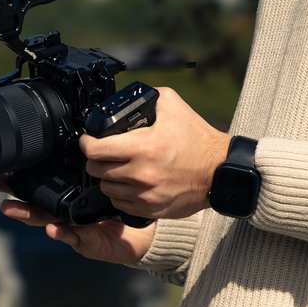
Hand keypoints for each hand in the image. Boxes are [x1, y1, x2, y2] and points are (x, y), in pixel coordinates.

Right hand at [0, 175, 155, 264]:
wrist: (139, 235)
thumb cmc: (121, 208)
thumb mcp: (108, 186)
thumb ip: (98, 170)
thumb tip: (90, 140)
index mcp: (70, 197)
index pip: (44, 186)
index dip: (24, 179)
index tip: (6, 168)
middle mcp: (66, 213)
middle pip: (35, 203)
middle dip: (15, 193)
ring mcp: (72, 228)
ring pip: (45, 220)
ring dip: (28, 214)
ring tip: (11, 208)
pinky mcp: (84, 241)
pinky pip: (71, 236)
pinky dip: (61, 233)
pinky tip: (52, 228)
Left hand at [80, 85, 229, 219]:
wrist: (220, 172)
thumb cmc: (198, 140)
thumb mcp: (173, 105)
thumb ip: (148, 96)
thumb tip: (127, 100)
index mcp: (143, 147)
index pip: (96, 150)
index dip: (87, 142)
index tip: (89, 139)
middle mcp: (141, 174)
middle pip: (96, 170)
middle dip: (96, 159)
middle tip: (104, 152)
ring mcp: (145, 195)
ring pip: (106, 188)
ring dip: (107, 177)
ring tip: (118, 167)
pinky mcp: (150, 210)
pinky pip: (120, 204)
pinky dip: (120, 194)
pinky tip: (129, 183)